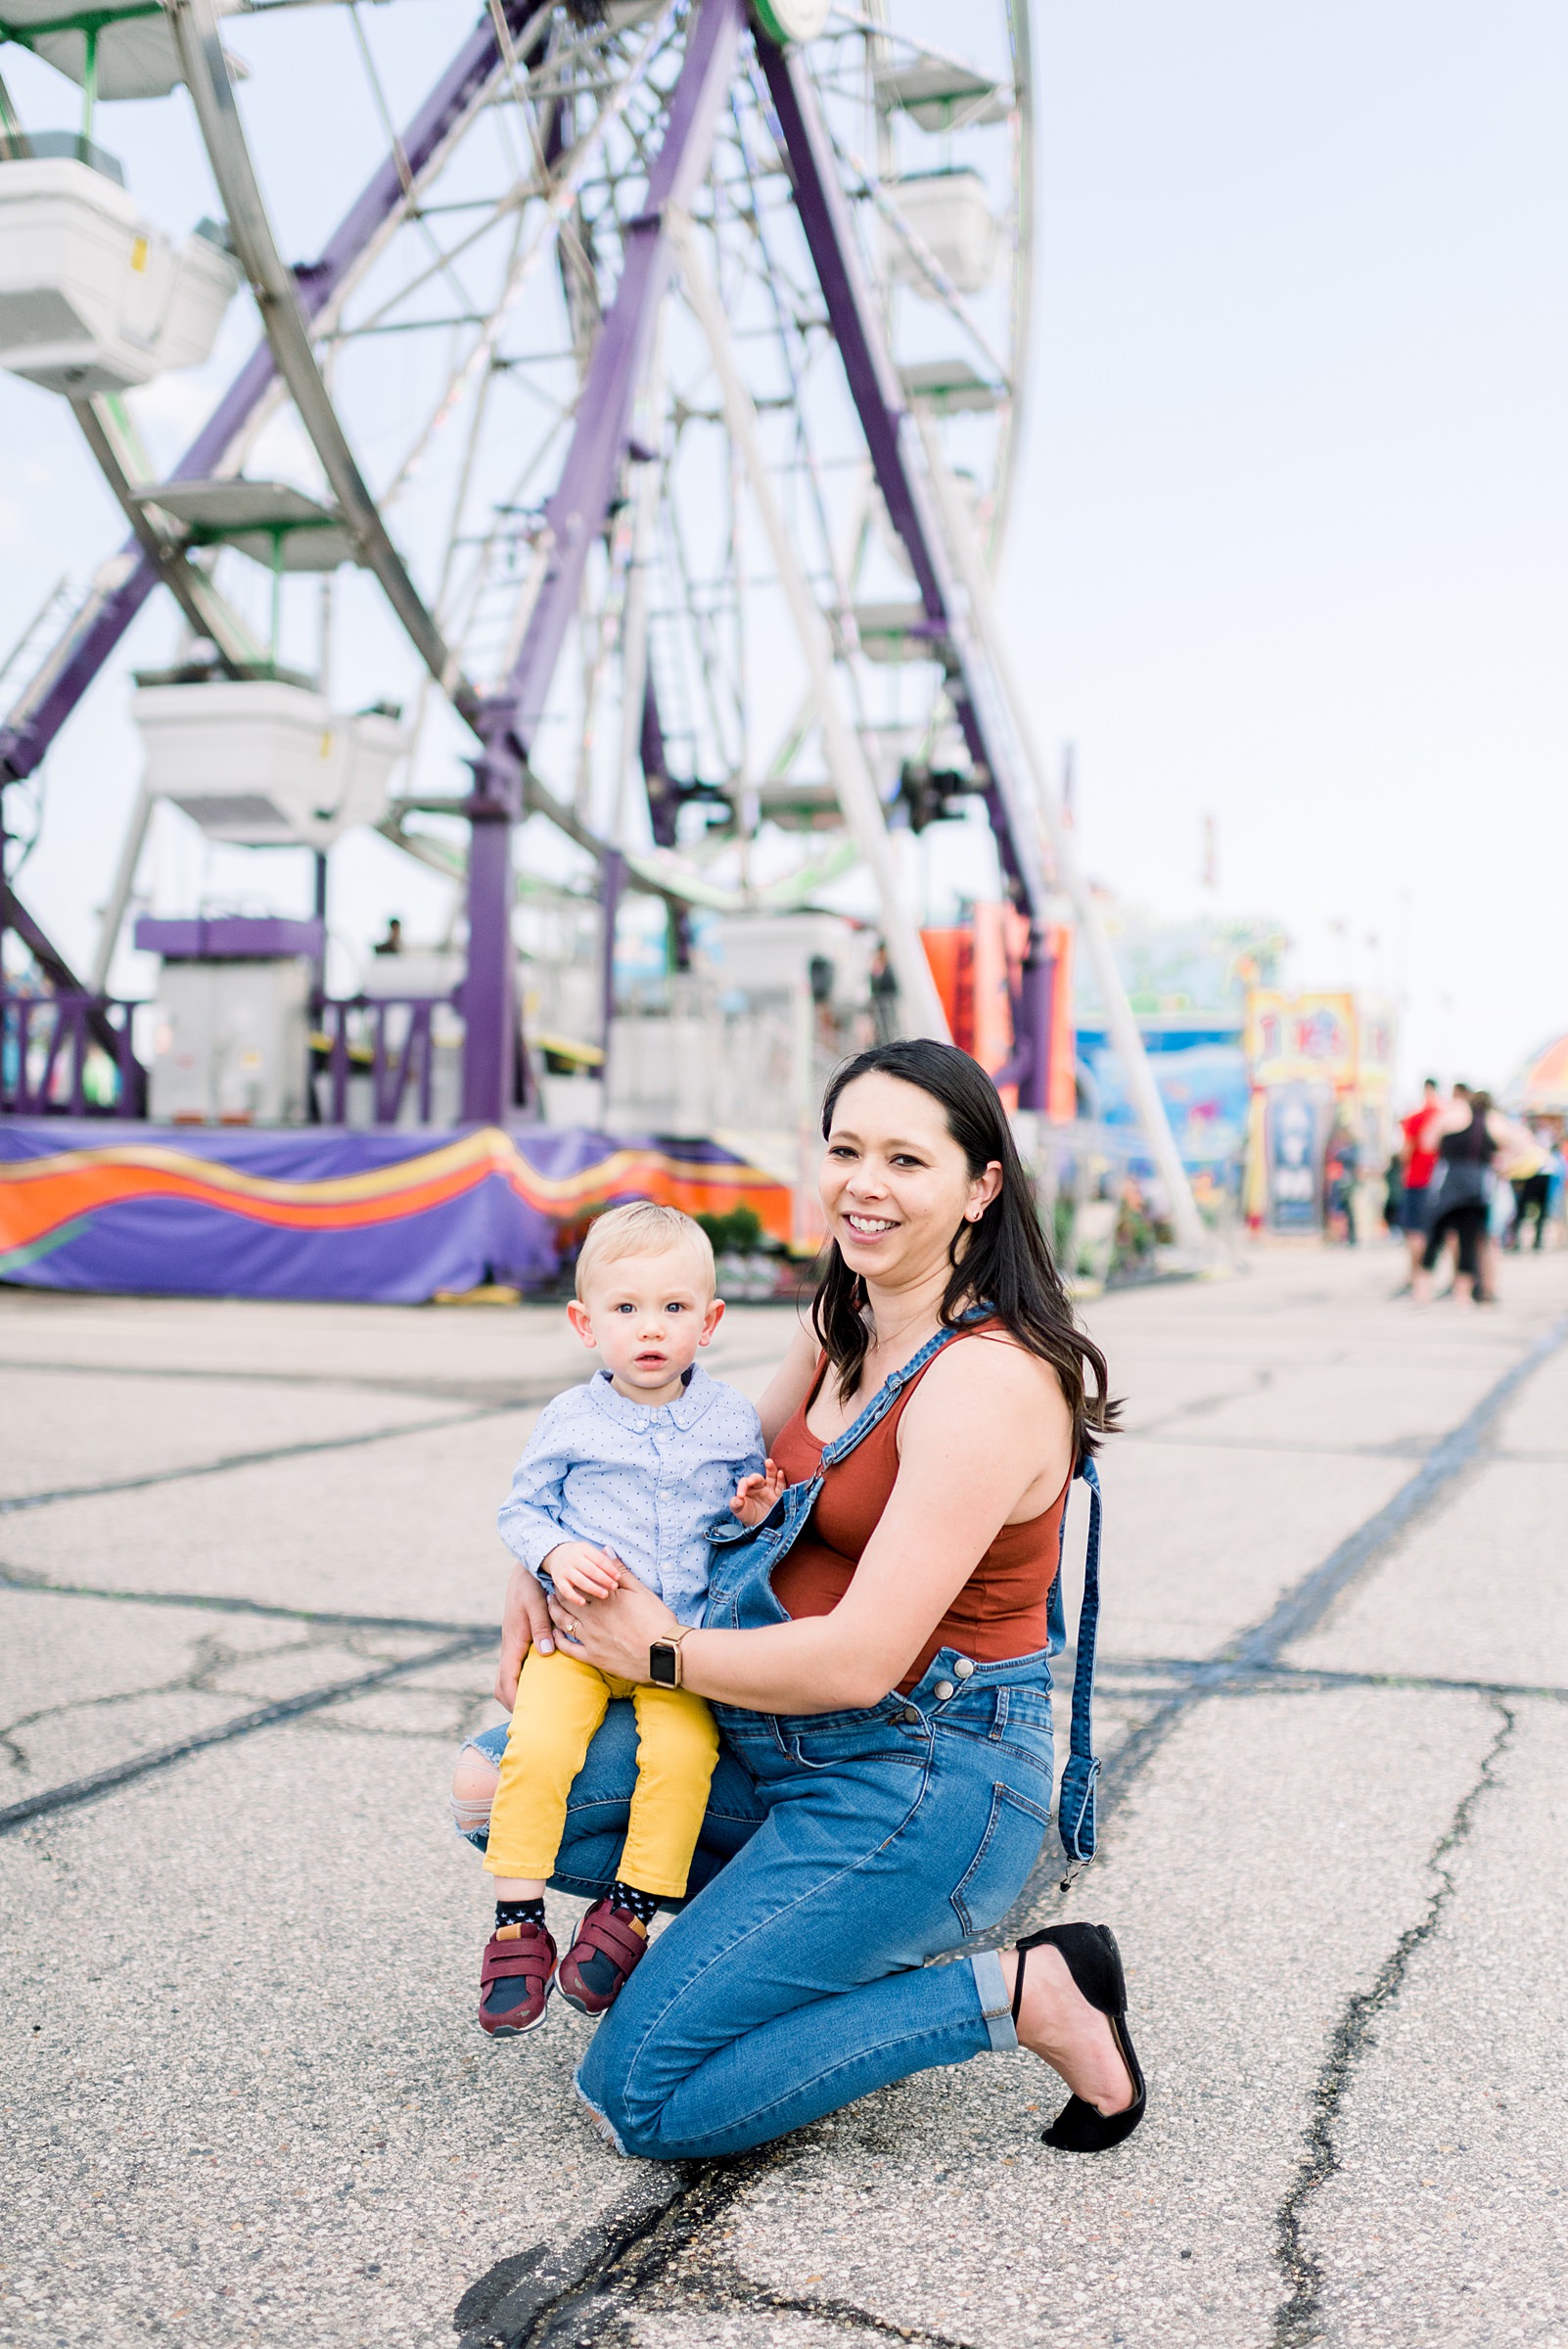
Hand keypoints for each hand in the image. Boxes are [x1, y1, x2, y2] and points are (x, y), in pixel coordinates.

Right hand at [495, 1560, 555, 1709]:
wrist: (525, 1570)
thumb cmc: (532, 1586)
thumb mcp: (538, 1605)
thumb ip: (542, 1628)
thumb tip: (545, 1653)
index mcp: (513, 1641)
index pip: (506, 1680)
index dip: (513, 1700)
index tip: (525, 1716)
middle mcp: (510, 1646)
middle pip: (502, 1684)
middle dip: (513, 1703)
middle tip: (531, 1720)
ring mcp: (513, 1644)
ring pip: (509, 1676)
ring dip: (518, 1692)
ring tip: (537, 1708)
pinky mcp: (520, 1639)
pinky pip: (517, 1666)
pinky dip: (523, 1679)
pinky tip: (542, 1684)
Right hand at [543, 1540, 622, 1609]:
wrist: (556, 1555)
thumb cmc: (580, 1556)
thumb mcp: (590, 1551)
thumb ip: (602, 1558)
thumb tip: (617, 1563)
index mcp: (584, 1550)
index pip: (599, 1559)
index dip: (610, 1568)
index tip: (618, 1577)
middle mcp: (573, 1559)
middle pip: (591, 1570)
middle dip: (604, 1579)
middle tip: (614, 1586)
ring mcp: (565, 1570)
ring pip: (580, 1580)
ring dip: (593, 1588)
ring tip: (605, 1595)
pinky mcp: (558, 1580)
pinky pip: (566, 1590)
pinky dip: (574, 1597)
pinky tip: (583, 1603)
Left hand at [549, 1561, 680, 1681]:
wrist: (664, 1653)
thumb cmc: (656, 1620)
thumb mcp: (641, 1590)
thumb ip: (620, 1571)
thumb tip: (605, 1550)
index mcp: (605, 1598)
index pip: (579, 1583)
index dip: (570, 1578)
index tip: (566, 1574)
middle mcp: (593, 1616)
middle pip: (567, 1600)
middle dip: (557, 1593)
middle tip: (553, 1588)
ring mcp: (590, 1637)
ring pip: (563, 1622)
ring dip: (554, 1611)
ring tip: (551, 1605)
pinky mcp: (593, 1657)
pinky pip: (568, 1649)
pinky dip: (559, 1640)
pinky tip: (556, 1635)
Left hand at [730, 1458, 785, 1527]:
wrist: (761, 1526)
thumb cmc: (749, 1516)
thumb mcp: (739, 1511)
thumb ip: (736, 1505)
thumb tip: (737, 1499)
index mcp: (748, 1489)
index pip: (744, 1483)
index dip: (742, 1488)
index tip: (740, 1497)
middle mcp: (759, 1487)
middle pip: (757, 1478)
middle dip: (754, 1478)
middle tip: (750, 1482)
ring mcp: (770, 1490)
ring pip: (771, 1477)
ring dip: (771, 1469)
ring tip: (768, 1462)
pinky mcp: (779, 1495)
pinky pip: (781, 1486)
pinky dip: (781, 1479)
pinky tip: (781, 1472)